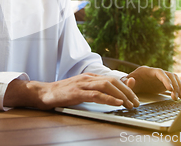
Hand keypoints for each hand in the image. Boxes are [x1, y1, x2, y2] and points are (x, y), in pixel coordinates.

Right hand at [4, 73, 139, 109]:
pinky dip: (108, 98)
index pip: (113, 78)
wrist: (44, 92)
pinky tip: (117, 103)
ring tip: (129, 104)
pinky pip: (96, 94)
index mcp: (90, 76)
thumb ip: (96, 90)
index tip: (135, 97)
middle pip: (113, 80)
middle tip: (136, 102)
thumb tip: (113, 94)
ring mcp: (82, 84)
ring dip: (121, 95)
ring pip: (107, 85)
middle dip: (127, 91)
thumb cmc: (63, 93)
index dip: (126, 87)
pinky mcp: (77, 92)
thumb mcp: (82, 89)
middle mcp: (88, 77)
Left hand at [122, 66, 180, 100]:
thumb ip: (126, 82)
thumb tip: (131, 80)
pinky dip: (180, 89)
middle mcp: (156, 72)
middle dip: (175, 85)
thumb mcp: (124, 82)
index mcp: (147, 70)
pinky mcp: (164, 83)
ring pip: (174, 79)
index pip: (159, 72)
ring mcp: (161, 77)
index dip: (165, 80)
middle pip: (169, 75)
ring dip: (179, 87)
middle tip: (176, 97)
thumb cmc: (127, 82)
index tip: (170, 89)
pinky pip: (175, 84)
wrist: (130, 83)